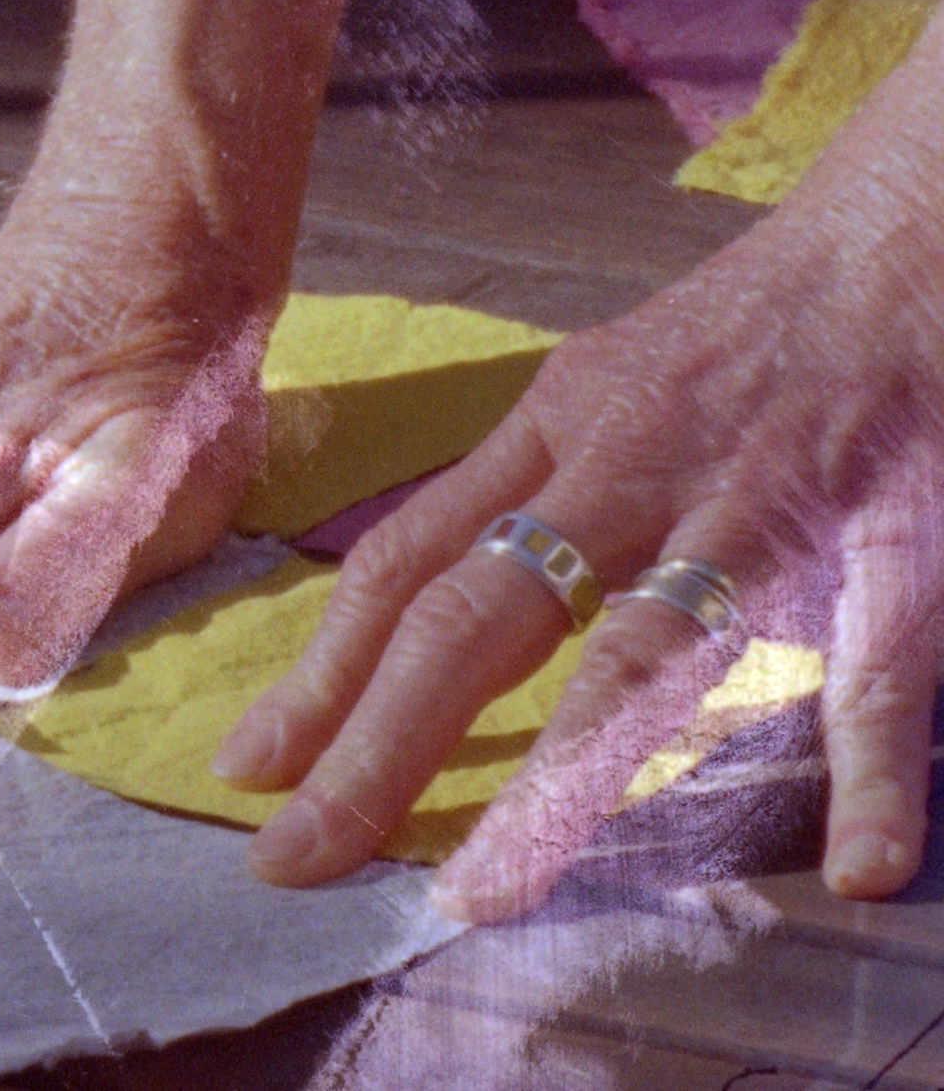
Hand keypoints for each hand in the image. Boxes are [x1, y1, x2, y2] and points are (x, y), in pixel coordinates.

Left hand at [213, 21, 943, 916]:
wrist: (906, 233)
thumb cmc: (737, 327)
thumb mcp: (595, 390)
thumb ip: (517, 496)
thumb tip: (410, 606)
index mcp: (549, 434)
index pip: (401, 566)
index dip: (317, 674)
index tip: (245, 771)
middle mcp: (626, 468)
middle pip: (474, 617)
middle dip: (375, 745)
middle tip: (297, 861)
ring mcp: (753, 502)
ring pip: (642, 647)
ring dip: (560, 776)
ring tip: (487, 889)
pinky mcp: (891, 528)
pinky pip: (877, 659)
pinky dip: (869, 763)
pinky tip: (856, 866)